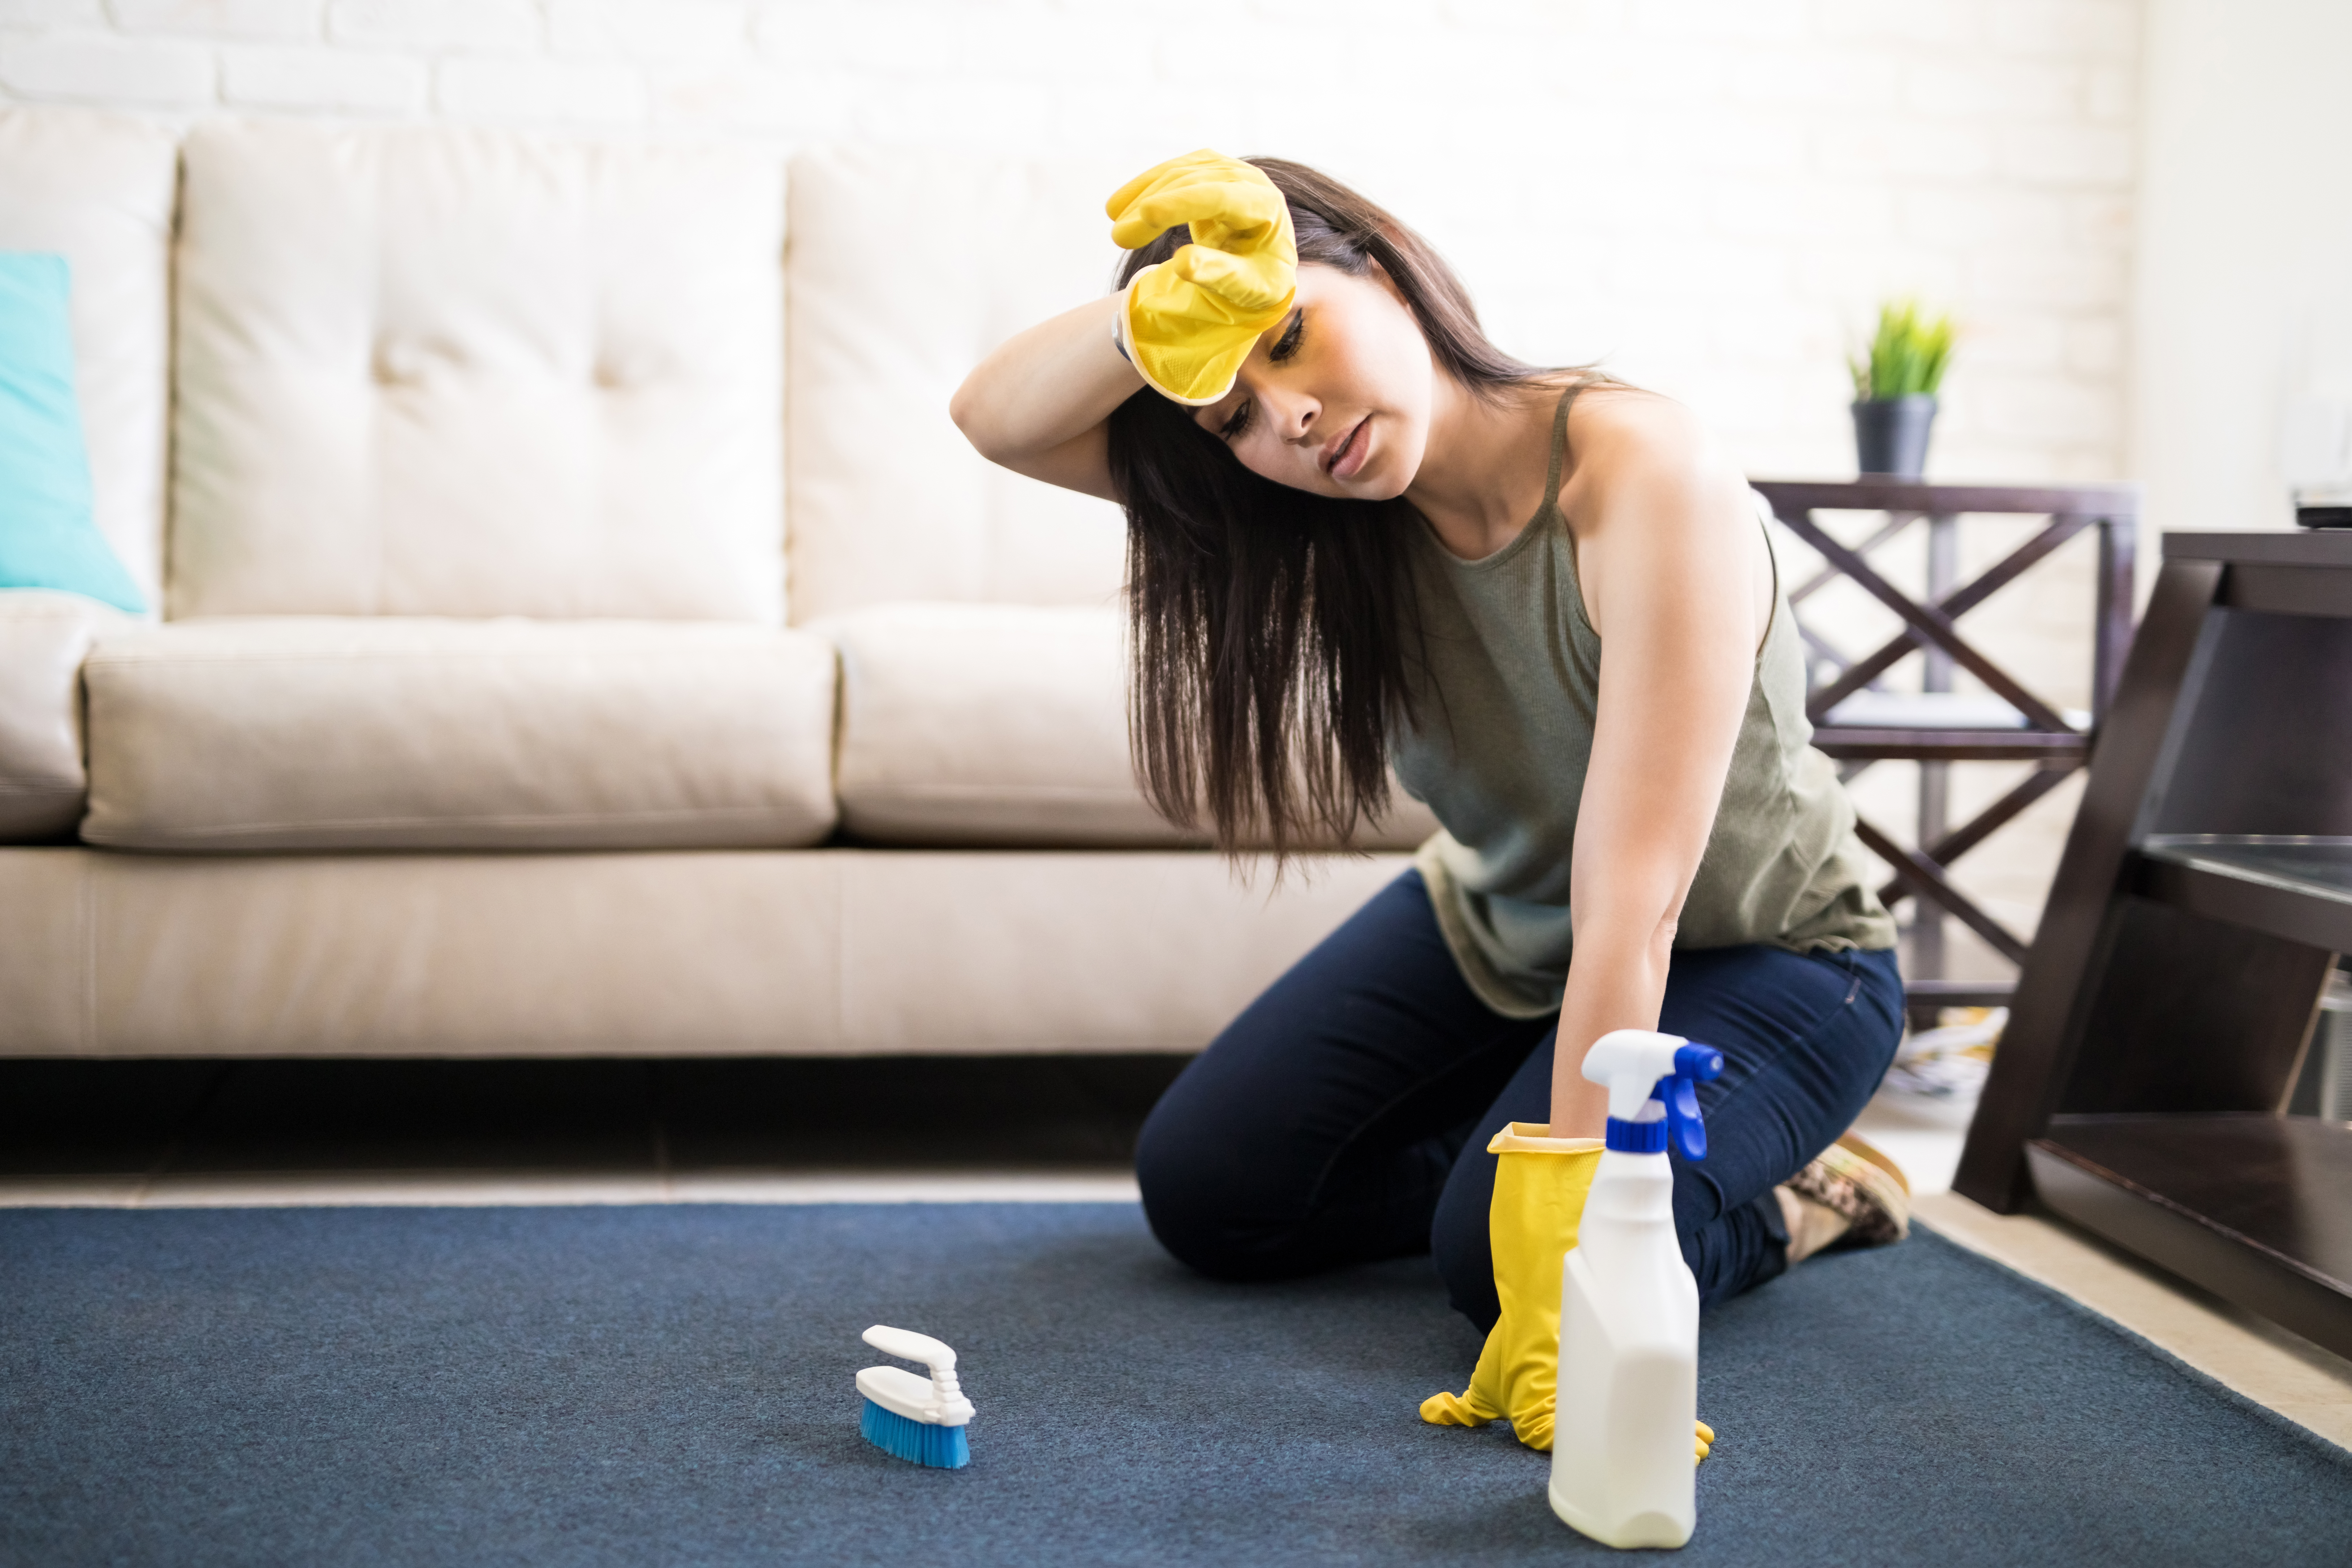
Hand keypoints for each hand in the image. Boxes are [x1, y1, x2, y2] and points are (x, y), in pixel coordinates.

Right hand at [1104, 149, 1296, 405]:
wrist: (1265, 264)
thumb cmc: (1259, 280)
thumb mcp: (1248, 288)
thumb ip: (1219, 275)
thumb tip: (1182, 263)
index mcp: (1266, 205)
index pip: (1221, 197)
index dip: (1183, 203)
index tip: (1147, 214)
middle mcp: (1249, 179)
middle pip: (1194, 185)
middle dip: (1153, 209)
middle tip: (1119, 239)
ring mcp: (1227, 169)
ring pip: (1177, 175)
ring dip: (1141, 200)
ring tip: (1118, 235)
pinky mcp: (1207, 169)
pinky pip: (1169, 174)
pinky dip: (1142, 190)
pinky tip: (1118, 207)